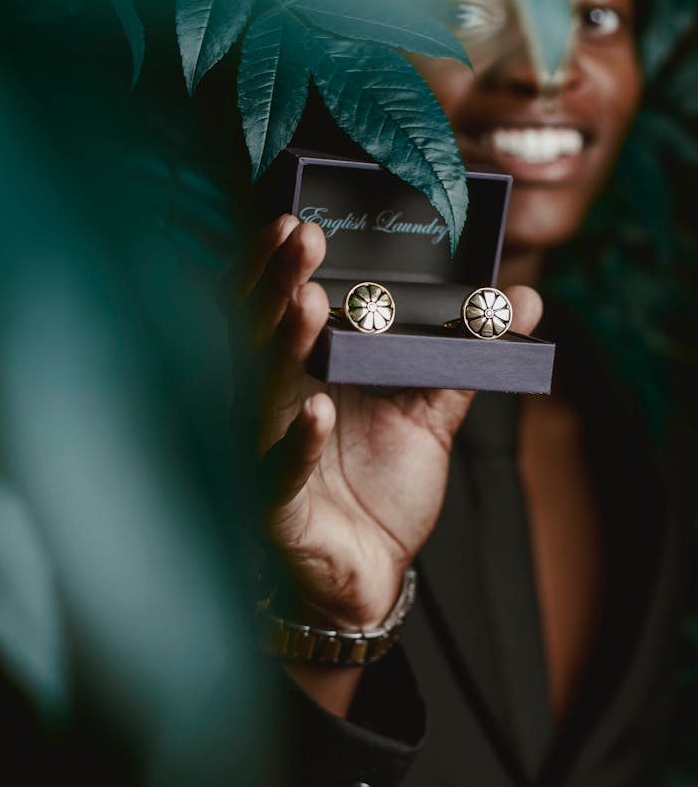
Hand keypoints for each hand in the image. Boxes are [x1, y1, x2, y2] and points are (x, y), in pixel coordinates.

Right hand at [244, 213, 542, 630]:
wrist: (372, 566)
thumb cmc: (385, 483)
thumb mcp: (431, 411)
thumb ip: (466, 356)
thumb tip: (524, 303)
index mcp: (306, 370)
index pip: (282, 306)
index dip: (283, 264)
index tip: (303, 220)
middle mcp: (276, 400)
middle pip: (261, 332)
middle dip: (276, 282)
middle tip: (301, 235)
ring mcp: (266, 450)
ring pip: (262, 391)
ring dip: (283, 345)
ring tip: (307, 302)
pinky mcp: (274, 506)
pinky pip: (279, 471)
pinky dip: (296, 442)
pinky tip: (316, 410)